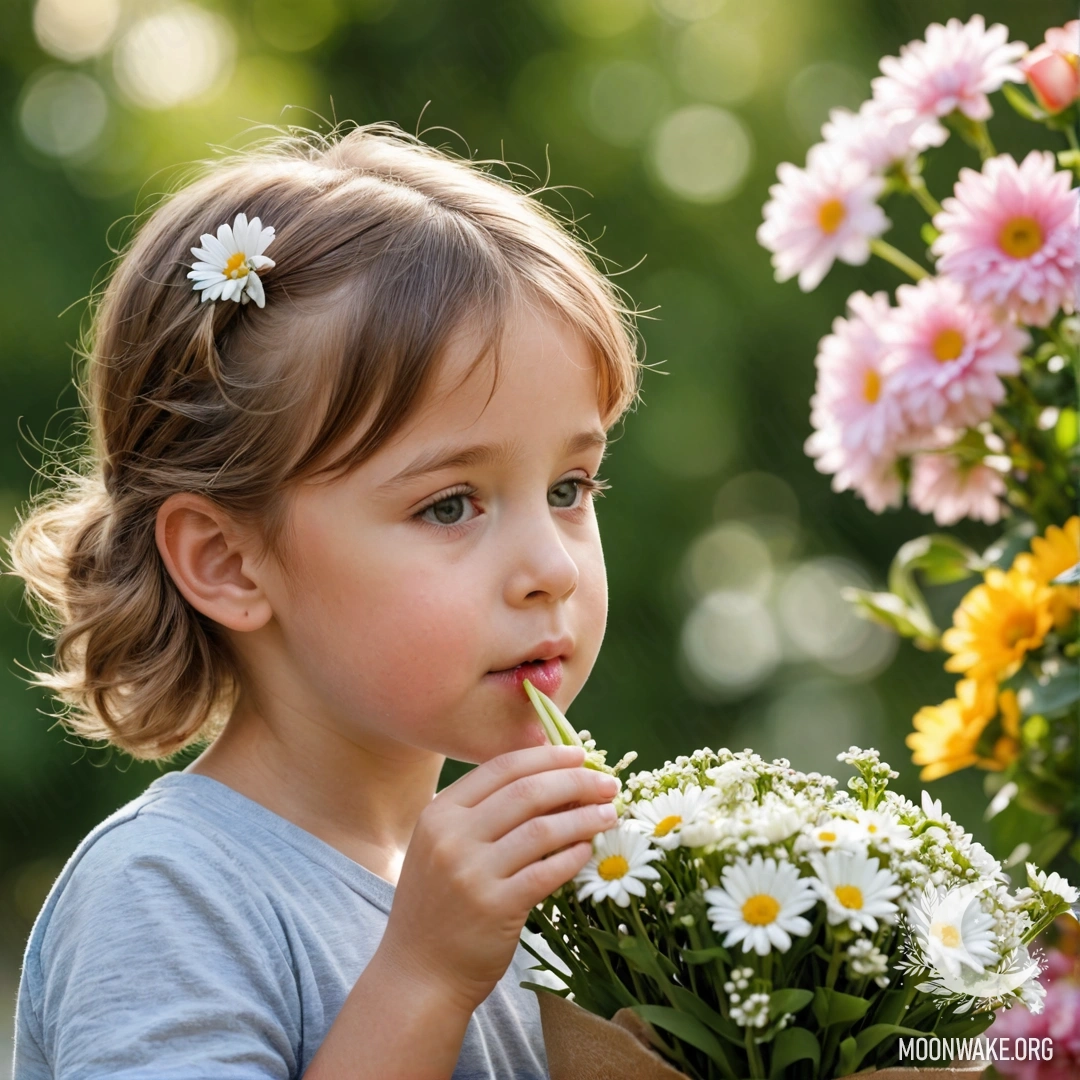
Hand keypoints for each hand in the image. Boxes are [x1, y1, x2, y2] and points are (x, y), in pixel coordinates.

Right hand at [379, 743, 618, 1011]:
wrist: (419, 973)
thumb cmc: (439, 904)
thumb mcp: (442, 846)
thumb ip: (481, 813)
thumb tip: (548, 776)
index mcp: (439, 812)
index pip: (501, 767)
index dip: (546, 757)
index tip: (579, 755)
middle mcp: (452, 837)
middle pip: (527, 792)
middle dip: (575, 782)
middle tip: (607, 784)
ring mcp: (473, 873)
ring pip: (543, 830)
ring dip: (584, 818)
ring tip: (608, 813)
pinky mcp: (496, 908)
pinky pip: (548, 872)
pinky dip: (573, 856)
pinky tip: (589, 850)